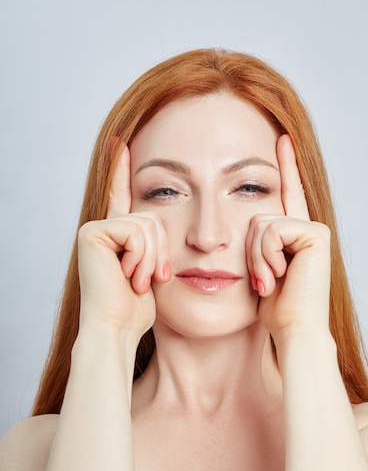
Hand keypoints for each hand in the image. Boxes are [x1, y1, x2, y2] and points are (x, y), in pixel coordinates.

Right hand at [77, 141, 170, 340]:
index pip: (122, 196)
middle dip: (160, 253)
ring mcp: (96, 229)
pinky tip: (128, 276)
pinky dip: (141, 257)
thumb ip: (156, 248)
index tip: (119, 142)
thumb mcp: (154, 272)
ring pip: (149, 224)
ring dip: (152, 259)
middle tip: (150, 279)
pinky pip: (137, 232)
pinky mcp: (92, 232)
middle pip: (154, 217)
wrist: (116, 328)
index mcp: (118, 236)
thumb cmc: (136, 309)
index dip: (122, 170)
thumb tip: (170, 233)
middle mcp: (104, 228)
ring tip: (138, 282)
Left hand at [246, 135, 330, 338]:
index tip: (281, 137)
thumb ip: (251, 247)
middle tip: (262, 283)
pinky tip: (278, 276)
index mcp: (291, 236)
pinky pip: (271, 229)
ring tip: (269, 282)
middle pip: (256, 214)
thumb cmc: (272, 310)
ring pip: (259, 222)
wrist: (292, 330)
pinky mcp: (316, 234)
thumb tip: (225, 234)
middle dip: (249, 252)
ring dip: (255, 257)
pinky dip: (265, 255)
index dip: (284, 165)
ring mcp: (313, 229)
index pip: (284, 193)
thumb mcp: (254, 272)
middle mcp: (305, 228)